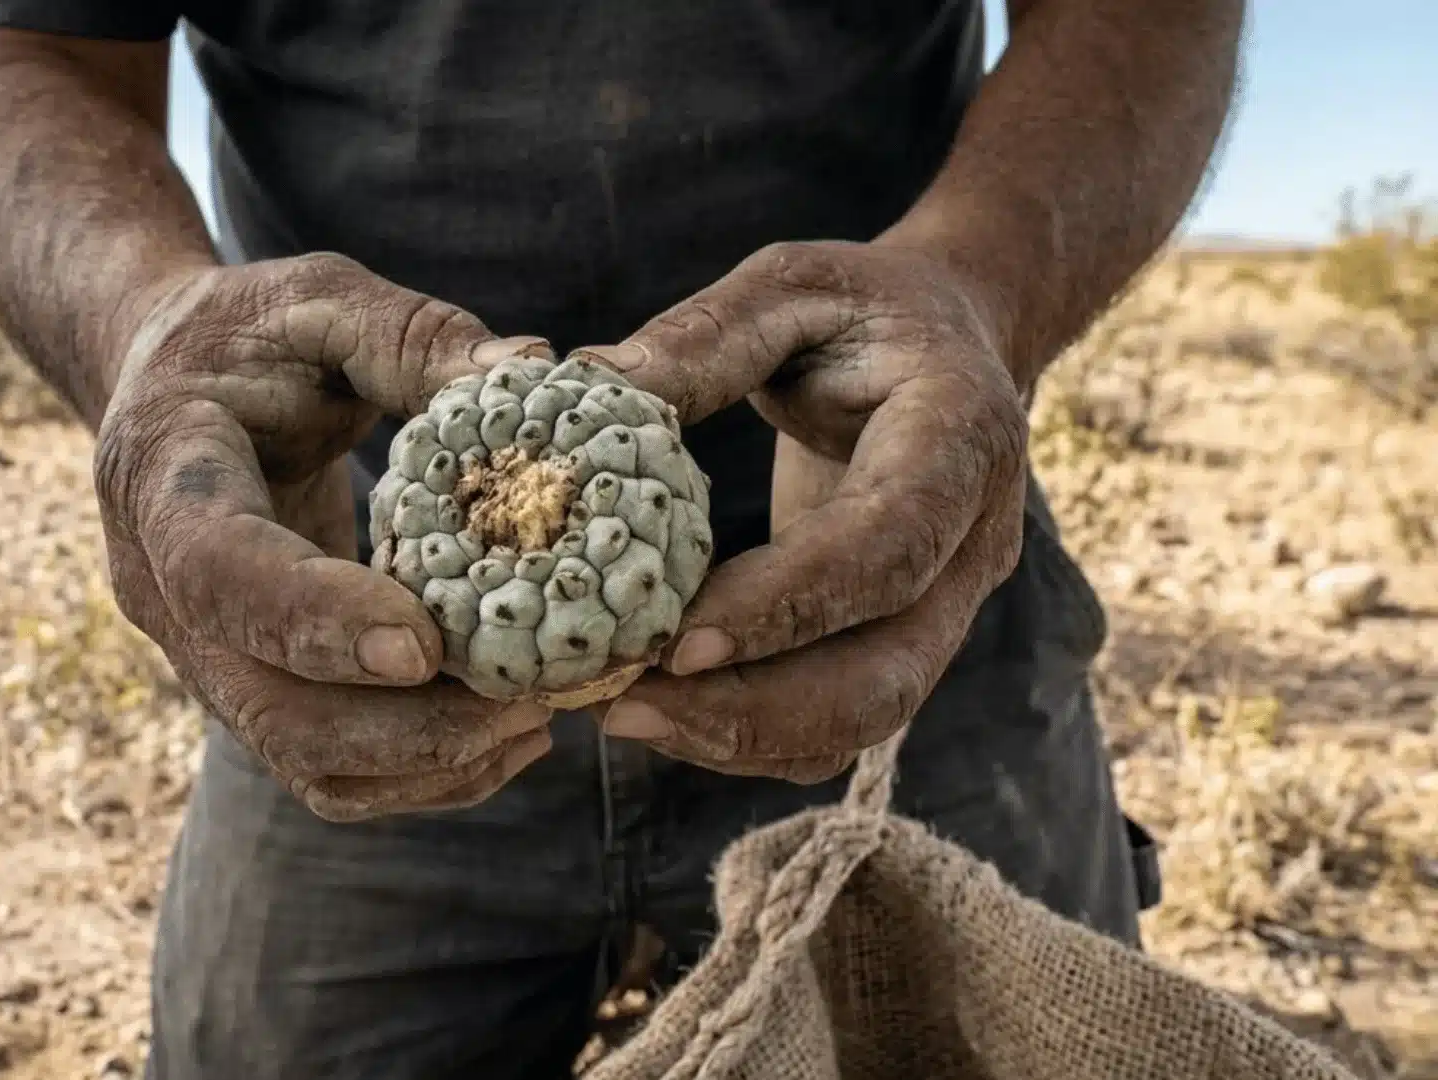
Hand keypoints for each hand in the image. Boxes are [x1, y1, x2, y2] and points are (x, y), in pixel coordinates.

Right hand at [94, 252, 559, 820]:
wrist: (166, 387)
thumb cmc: (248, 334)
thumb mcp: (317, 297)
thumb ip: (412, 333)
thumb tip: (531, 373)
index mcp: (161, 474)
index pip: (219, 574)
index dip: (314, 620)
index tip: (422, 646)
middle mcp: (162, 590)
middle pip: (269, 706)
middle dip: (406, 725)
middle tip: (533, 699)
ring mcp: (200, 656)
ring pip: (301, 759)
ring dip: (425, 763)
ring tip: (539, 718)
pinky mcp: (250, 689)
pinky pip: (326, 768)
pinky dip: (419, 772)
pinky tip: (506, 731)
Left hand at [577, 239, 1030, 781]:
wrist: (946, 343)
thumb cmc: (860, 308)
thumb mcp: (790, 284)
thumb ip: (706, 335)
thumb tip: (594, 381)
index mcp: (961, 437)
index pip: (890, 547)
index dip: (791, 605)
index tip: (679, 644)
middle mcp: (975, 540)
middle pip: (889, 670)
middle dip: (755, 709)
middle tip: (624, 708)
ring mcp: (949, 604)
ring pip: (866, 716)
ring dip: (744, 737)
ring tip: (622, 717)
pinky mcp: (905, 639)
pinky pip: (840, 721)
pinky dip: (752, 736)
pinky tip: (662, 710)